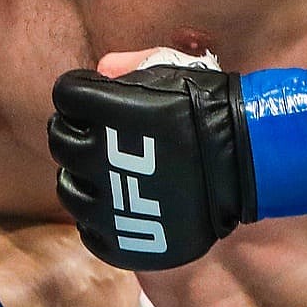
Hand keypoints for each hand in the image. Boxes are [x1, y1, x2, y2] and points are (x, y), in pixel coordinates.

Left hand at [49, 49, 306, 270]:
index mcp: (105, 111)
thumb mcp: (171, 71)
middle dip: (75, 130)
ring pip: (67, 187)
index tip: (96, 95)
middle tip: (98, 133)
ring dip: (81, 174)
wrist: (248, 162)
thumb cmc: (210, 110)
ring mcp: (108, 203)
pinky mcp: (121, 240)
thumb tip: (101, 69)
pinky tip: (118, 204)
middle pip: (59, 139)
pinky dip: (97, 218)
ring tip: (107, 171)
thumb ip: (130, 65)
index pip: (65, 94)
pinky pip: (87, 230)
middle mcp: (98, 157)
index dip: (80, 92)